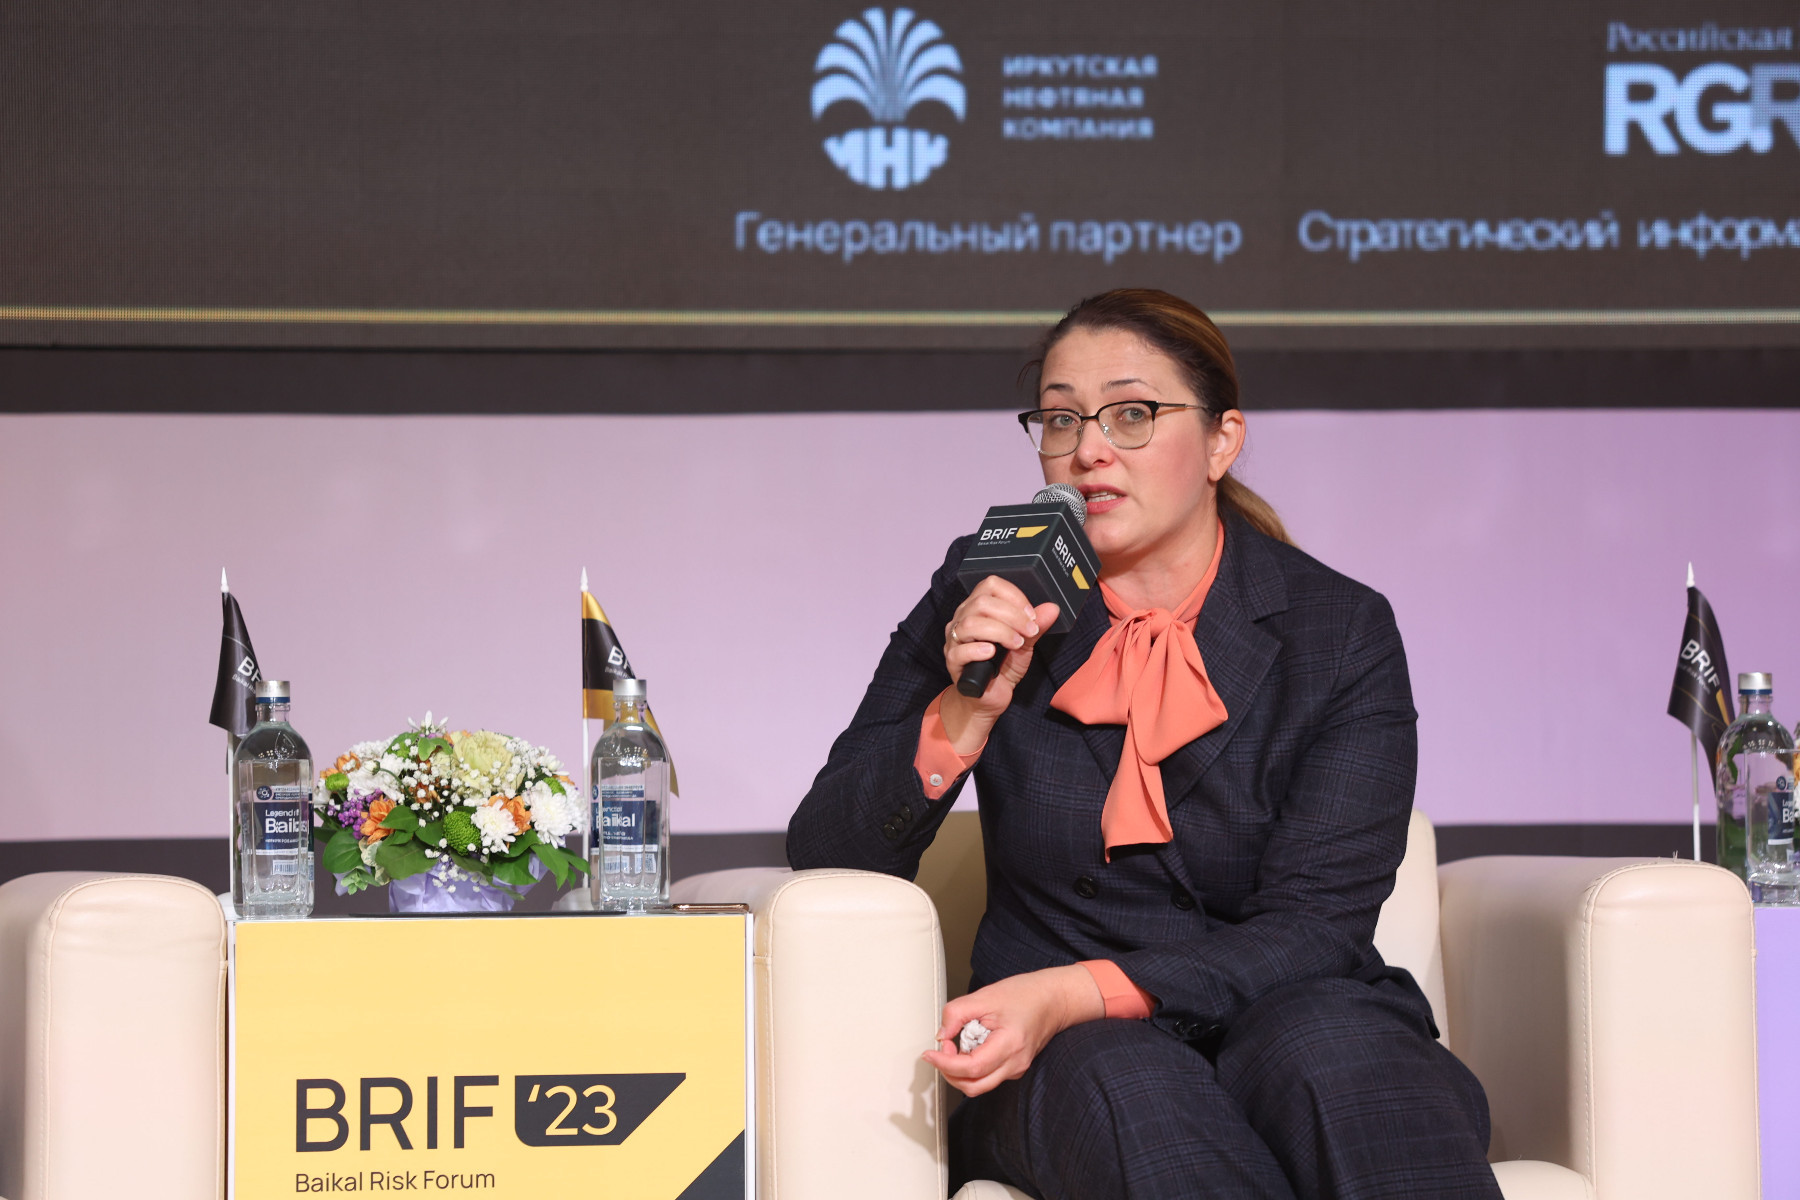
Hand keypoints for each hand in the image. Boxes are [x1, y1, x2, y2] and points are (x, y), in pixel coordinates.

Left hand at [921, 965, 1103, 1097]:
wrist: (1053, 999)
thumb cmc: (1025, 994)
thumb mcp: (985, 996)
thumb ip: (957, 1013)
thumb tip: (942, 1034)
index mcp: (1009, 1045)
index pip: (971, 1068)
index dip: (945, 1063)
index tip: (930, 1053)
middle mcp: (1015, 1064)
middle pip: (973, 1086)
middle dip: (949, 1073)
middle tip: (942, 1050)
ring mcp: (1016, 1069)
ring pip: (980, 1085)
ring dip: (960, 1071)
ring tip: (958, 1045)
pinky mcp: (1015, 1068)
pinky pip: (988, 1077)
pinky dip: (972, 1068)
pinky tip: (971, 1048)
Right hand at [940, 576, 1059, 754]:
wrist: (989, 698)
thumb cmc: (1002, 667)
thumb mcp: (1024, 643)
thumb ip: (1036, 626)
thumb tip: (1052, 608)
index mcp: (977, 609)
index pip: (989, 586)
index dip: (1013, 596)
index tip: (1031, 614)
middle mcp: (962, 620)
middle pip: (981, 603)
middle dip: (1012, 615)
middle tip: (1029, 631)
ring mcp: (954, 641)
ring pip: (970, 624)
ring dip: (1000, 632)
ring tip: (1016, 644)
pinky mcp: (952, 662)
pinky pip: (960, 651)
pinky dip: (978, 650)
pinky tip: (992, 653)